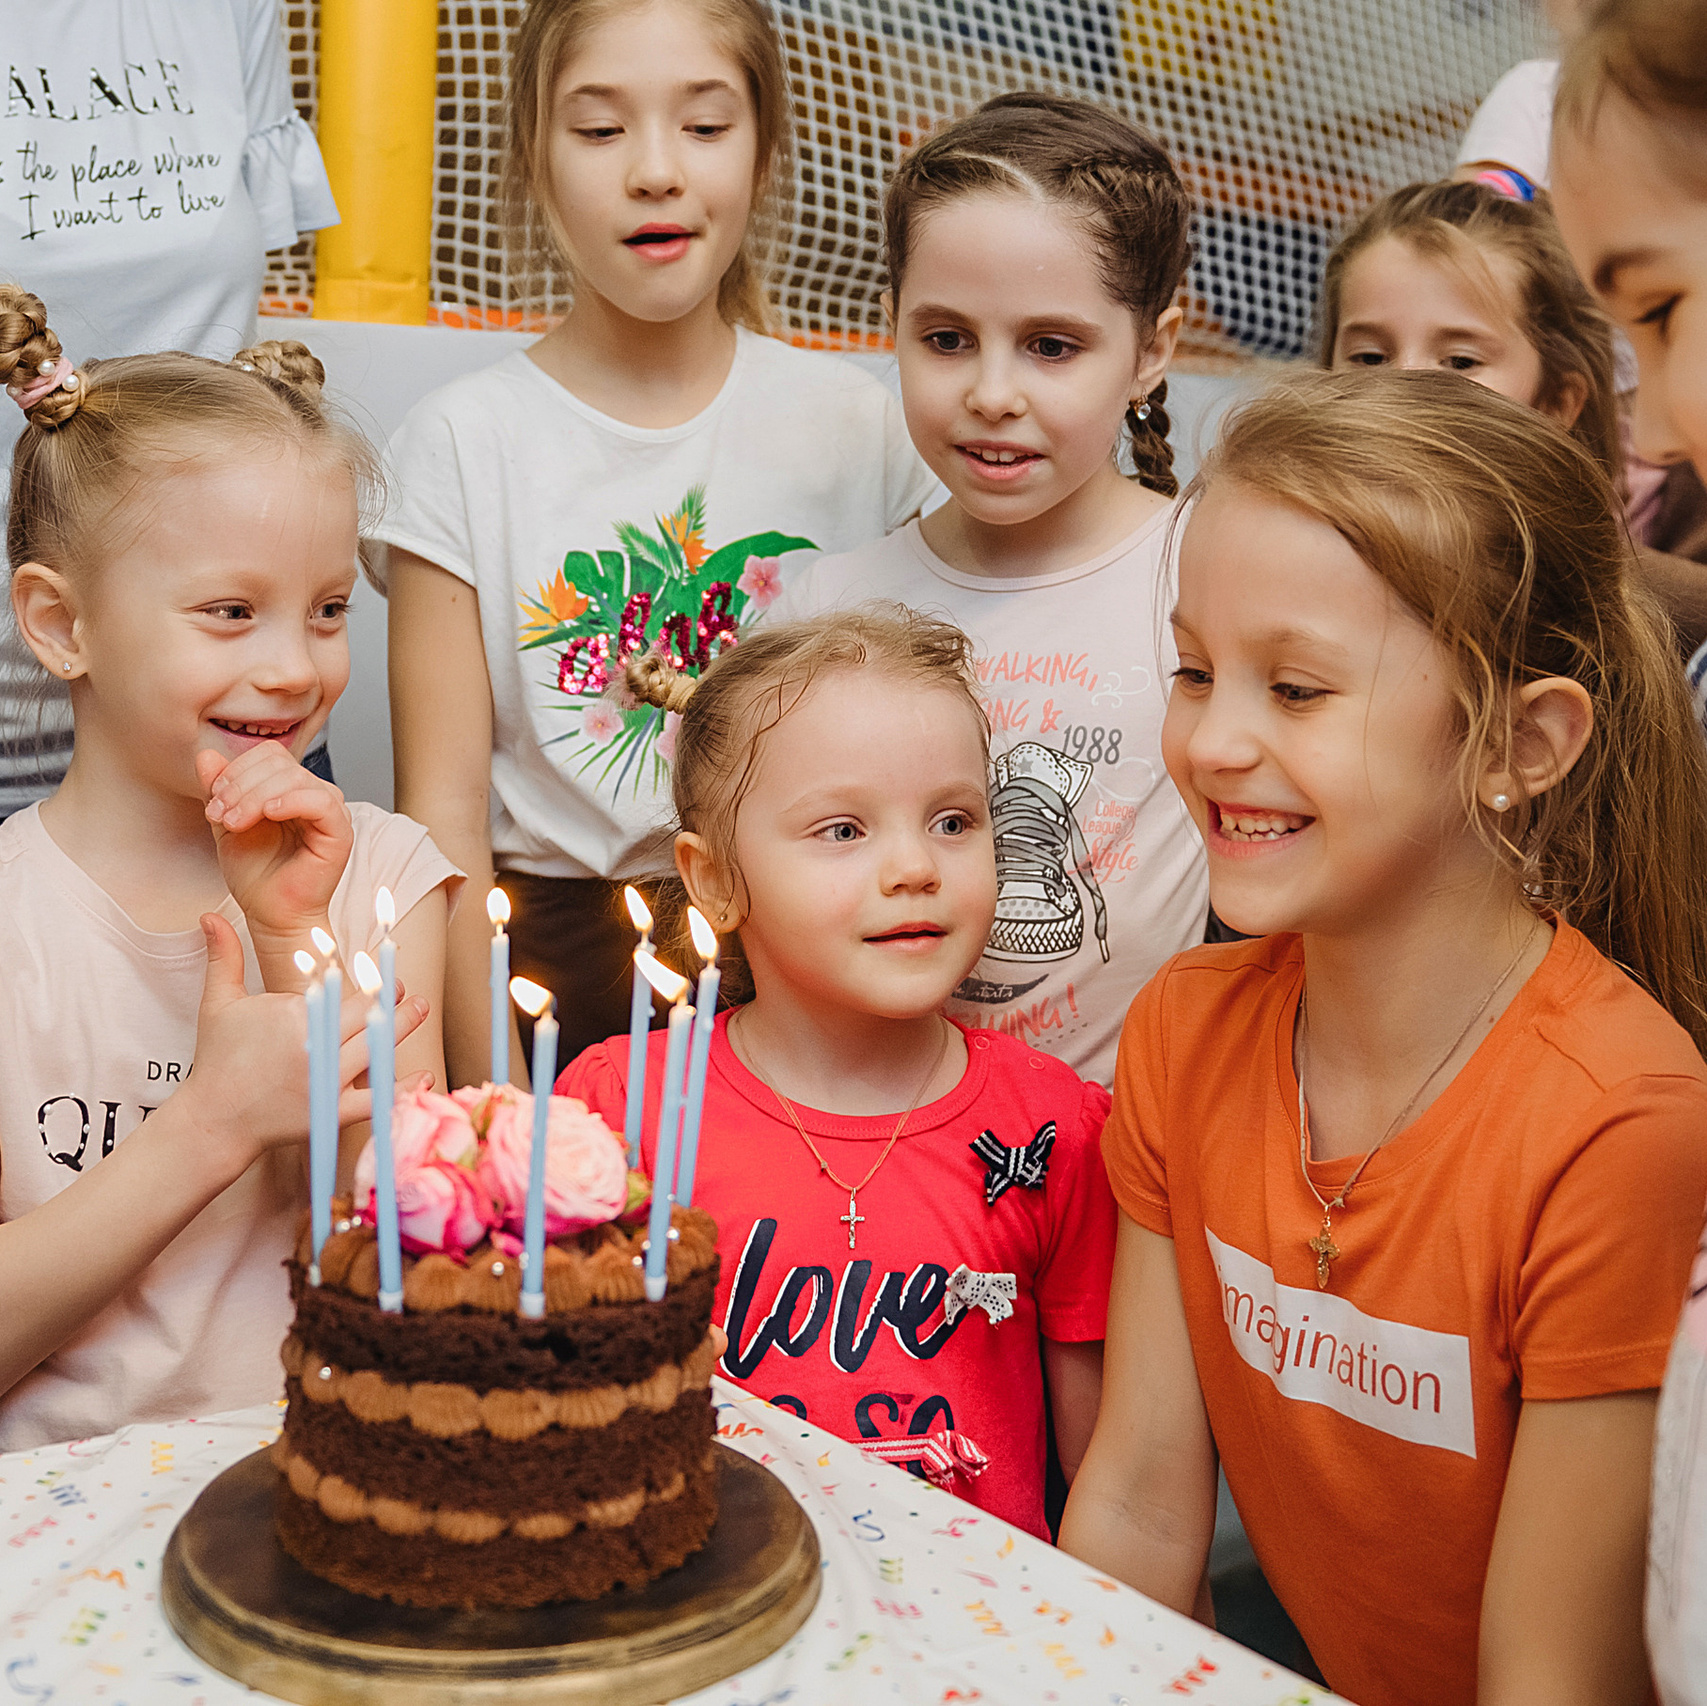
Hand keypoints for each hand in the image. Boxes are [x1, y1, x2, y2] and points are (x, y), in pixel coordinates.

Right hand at [172, 914, 429, 1165]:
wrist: (212, 1121)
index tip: (381, 960)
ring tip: (421, 1007)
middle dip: (389, 997)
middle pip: (365, 1013)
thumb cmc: (217, 1060)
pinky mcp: (331, 1113)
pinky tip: (425, 1074)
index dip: (363, 975)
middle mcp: (313, 1045)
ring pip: (377, 1047)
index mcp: (291, 1015)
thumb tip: (209, 915)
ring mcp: (324, 1081)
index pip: (338, 987)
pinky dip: (402, 1088)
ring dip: (404, 1026)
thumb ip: (223, 958)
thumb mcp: (218, 1004)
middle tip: (404, 986)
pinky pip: (376, 1100)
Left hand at [196, 744, 353, 957]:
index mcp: (291, 789)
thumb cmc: (255, 874)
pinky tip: (269, 814)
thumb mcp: (226, 823)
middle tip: (219, 815)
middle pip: (278, 762)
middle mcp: (313, 794)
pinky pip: (321, 800)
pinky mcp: (340, 831)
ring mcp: (330, 811)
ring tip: (235, 823)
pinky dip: (290, 801)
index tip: (213, 800)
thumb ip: (218, 789)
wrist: (269, 912)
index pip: (269, 755)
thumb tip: (206, 754)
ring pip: (294, 777)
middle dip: (240, 785)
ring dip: (254, 796)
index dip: (237, 769)